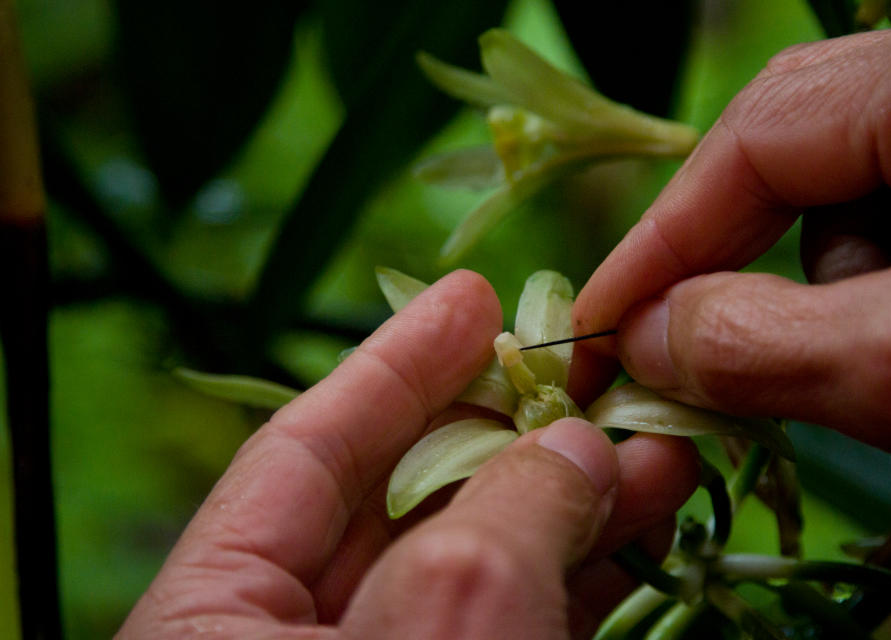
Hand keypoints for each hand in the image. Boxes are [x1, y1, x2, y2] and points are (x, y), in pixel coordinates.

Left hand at [118, 271, 697, 638]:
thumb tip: (575, 440)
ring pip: (480, 564)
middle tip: (591, 369)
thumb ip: (504, 511)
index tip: (468, 296)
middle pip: (405, 501)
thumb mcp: (444, 616)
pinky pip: (520, 620)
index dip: (390, 364)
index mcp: (216, 620)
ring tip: (657, 441)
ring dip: (572, 500)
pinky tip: (645, 519)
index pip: (300, 452)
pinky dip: (583, 574)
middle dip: (508, 431)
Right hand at [572, 9, 890, 475]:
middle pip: (796, 157)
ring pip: (854, 199)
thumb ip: (760, 343)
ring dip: (834, 297)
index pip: (755, 139)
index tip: (595, 335)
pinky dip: (890, 298)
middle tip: (695, 365)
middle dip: (744, 272)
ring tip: (885, 372)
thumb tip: (638, 337)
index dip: (660, 247)